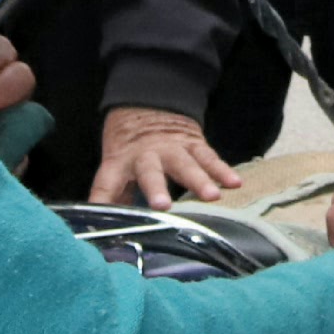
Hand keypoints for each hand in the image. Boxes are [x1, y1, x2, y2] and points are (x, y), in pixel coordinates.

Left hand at [91, 107, 235, 207]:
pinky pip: (208, 157)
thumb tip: (107, 231)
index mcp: (120, 161)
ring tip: (212, 197)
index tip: (100, 217)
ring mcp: (171, 148)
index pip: (106, 182)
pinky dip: (222, 170)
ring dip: (198, 180)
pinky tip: (234, 182)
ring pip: (185, 164)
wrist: (149, 103)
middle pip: (150, 172)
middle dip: (157, 188)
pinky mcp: (193, 143)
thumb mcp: (115, 166)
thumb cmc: (130, 145)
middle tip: (163, 204)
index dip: (102, 199)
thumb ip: (115, 196)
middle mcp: (145, 155)